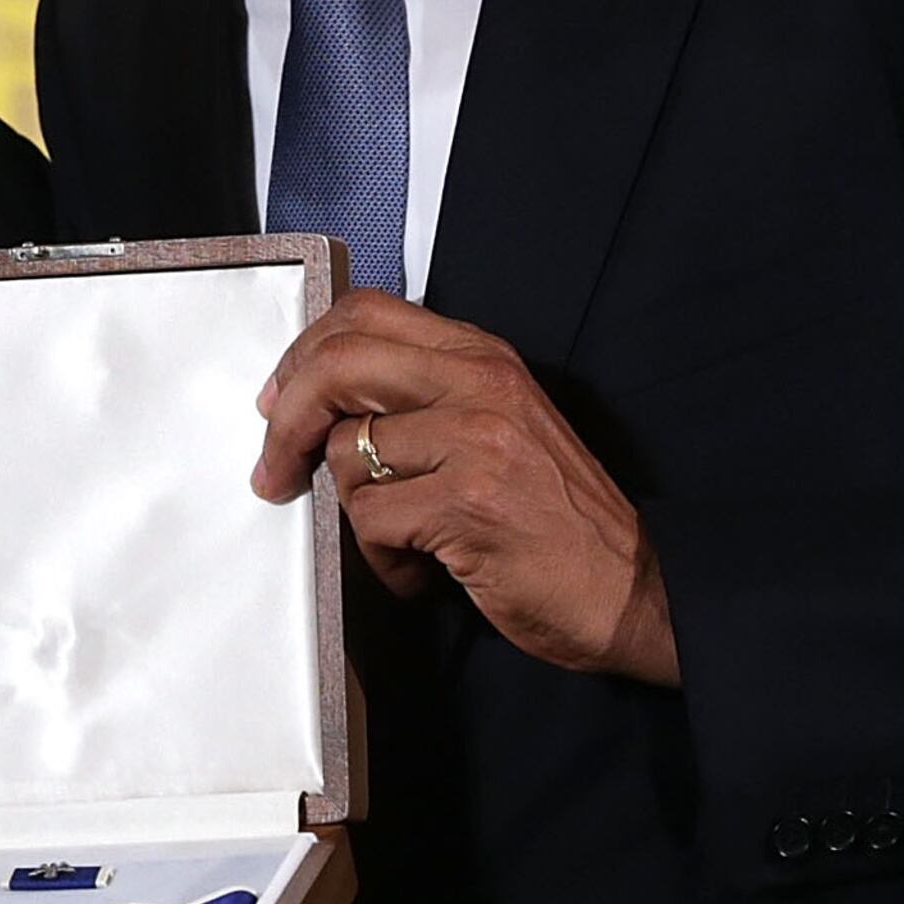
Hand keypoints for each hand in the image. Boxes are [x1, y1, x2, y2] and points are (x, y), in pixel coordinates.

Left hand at [253, 291, 678, 684]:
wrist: (630, 590)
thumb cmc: (558, 521)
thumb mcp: (499, 429)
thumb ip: (428, 400)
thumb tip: (322, 403)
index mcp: (484, 357)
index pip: (366, 314)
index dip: (304, 356)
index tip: (279, 403)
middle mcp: (480, 384)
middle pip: (339, 366)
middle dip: (287, 422)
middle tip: (273, 472)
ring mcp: (476, 440)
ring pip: (347, 455)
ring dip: (356, 516)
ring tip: (403, 545)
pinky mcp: (467, 503)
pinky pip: (371, 520)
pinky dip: (383, 561)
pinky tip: (421, 574)